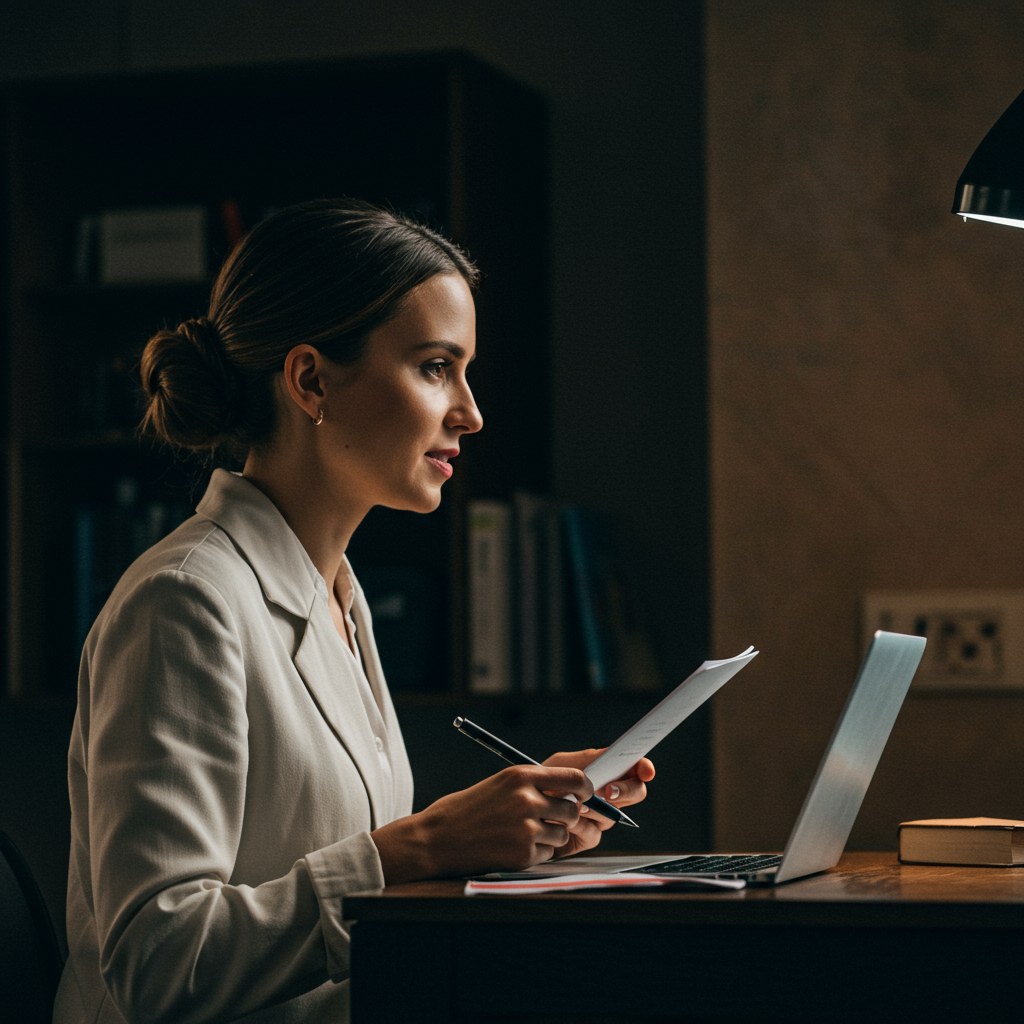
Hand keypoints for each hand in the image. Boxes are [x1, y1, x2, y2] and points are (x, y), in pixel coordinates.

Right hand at [370, 764, 593, 882]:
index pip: (573, 778)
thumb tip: (568, 793)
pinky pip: (547, 855)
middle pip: (571, 809)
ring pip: (561, 834)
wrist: (435, 839)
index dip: (585, 788)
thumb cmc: (465, 810)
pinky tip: (512, 848)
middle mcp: (527, 800)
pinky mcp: (523, 855)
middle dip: (564, 816)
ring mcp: (526, 828)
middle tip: (545, 820)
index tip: (586, 795)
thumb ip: (531, 786)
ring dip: (549, 837)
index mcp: (520, 776)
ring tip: (521, 835)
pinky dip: (535, 854)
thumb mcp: (498, 785)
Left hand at [541, 749, 655, 857]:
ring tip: (577, 803)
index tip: (645, 771)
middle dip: (626, 791)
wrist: (520, 807)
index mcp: (606, 772)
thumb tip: (612, 759)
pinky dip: (580, 825)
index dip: (644, 768)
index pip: (634, 768)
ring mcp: (601, 817)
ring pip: (613, 815)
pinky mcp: (588, 837)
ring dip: (596, 808)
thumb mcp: (562, 763)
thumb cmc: (542, 781)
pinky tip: (566, 820)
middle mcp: (609, 795)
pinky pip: (594, 833)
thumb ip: (587, 760)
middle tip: (609, 790)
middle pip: (635, 793)